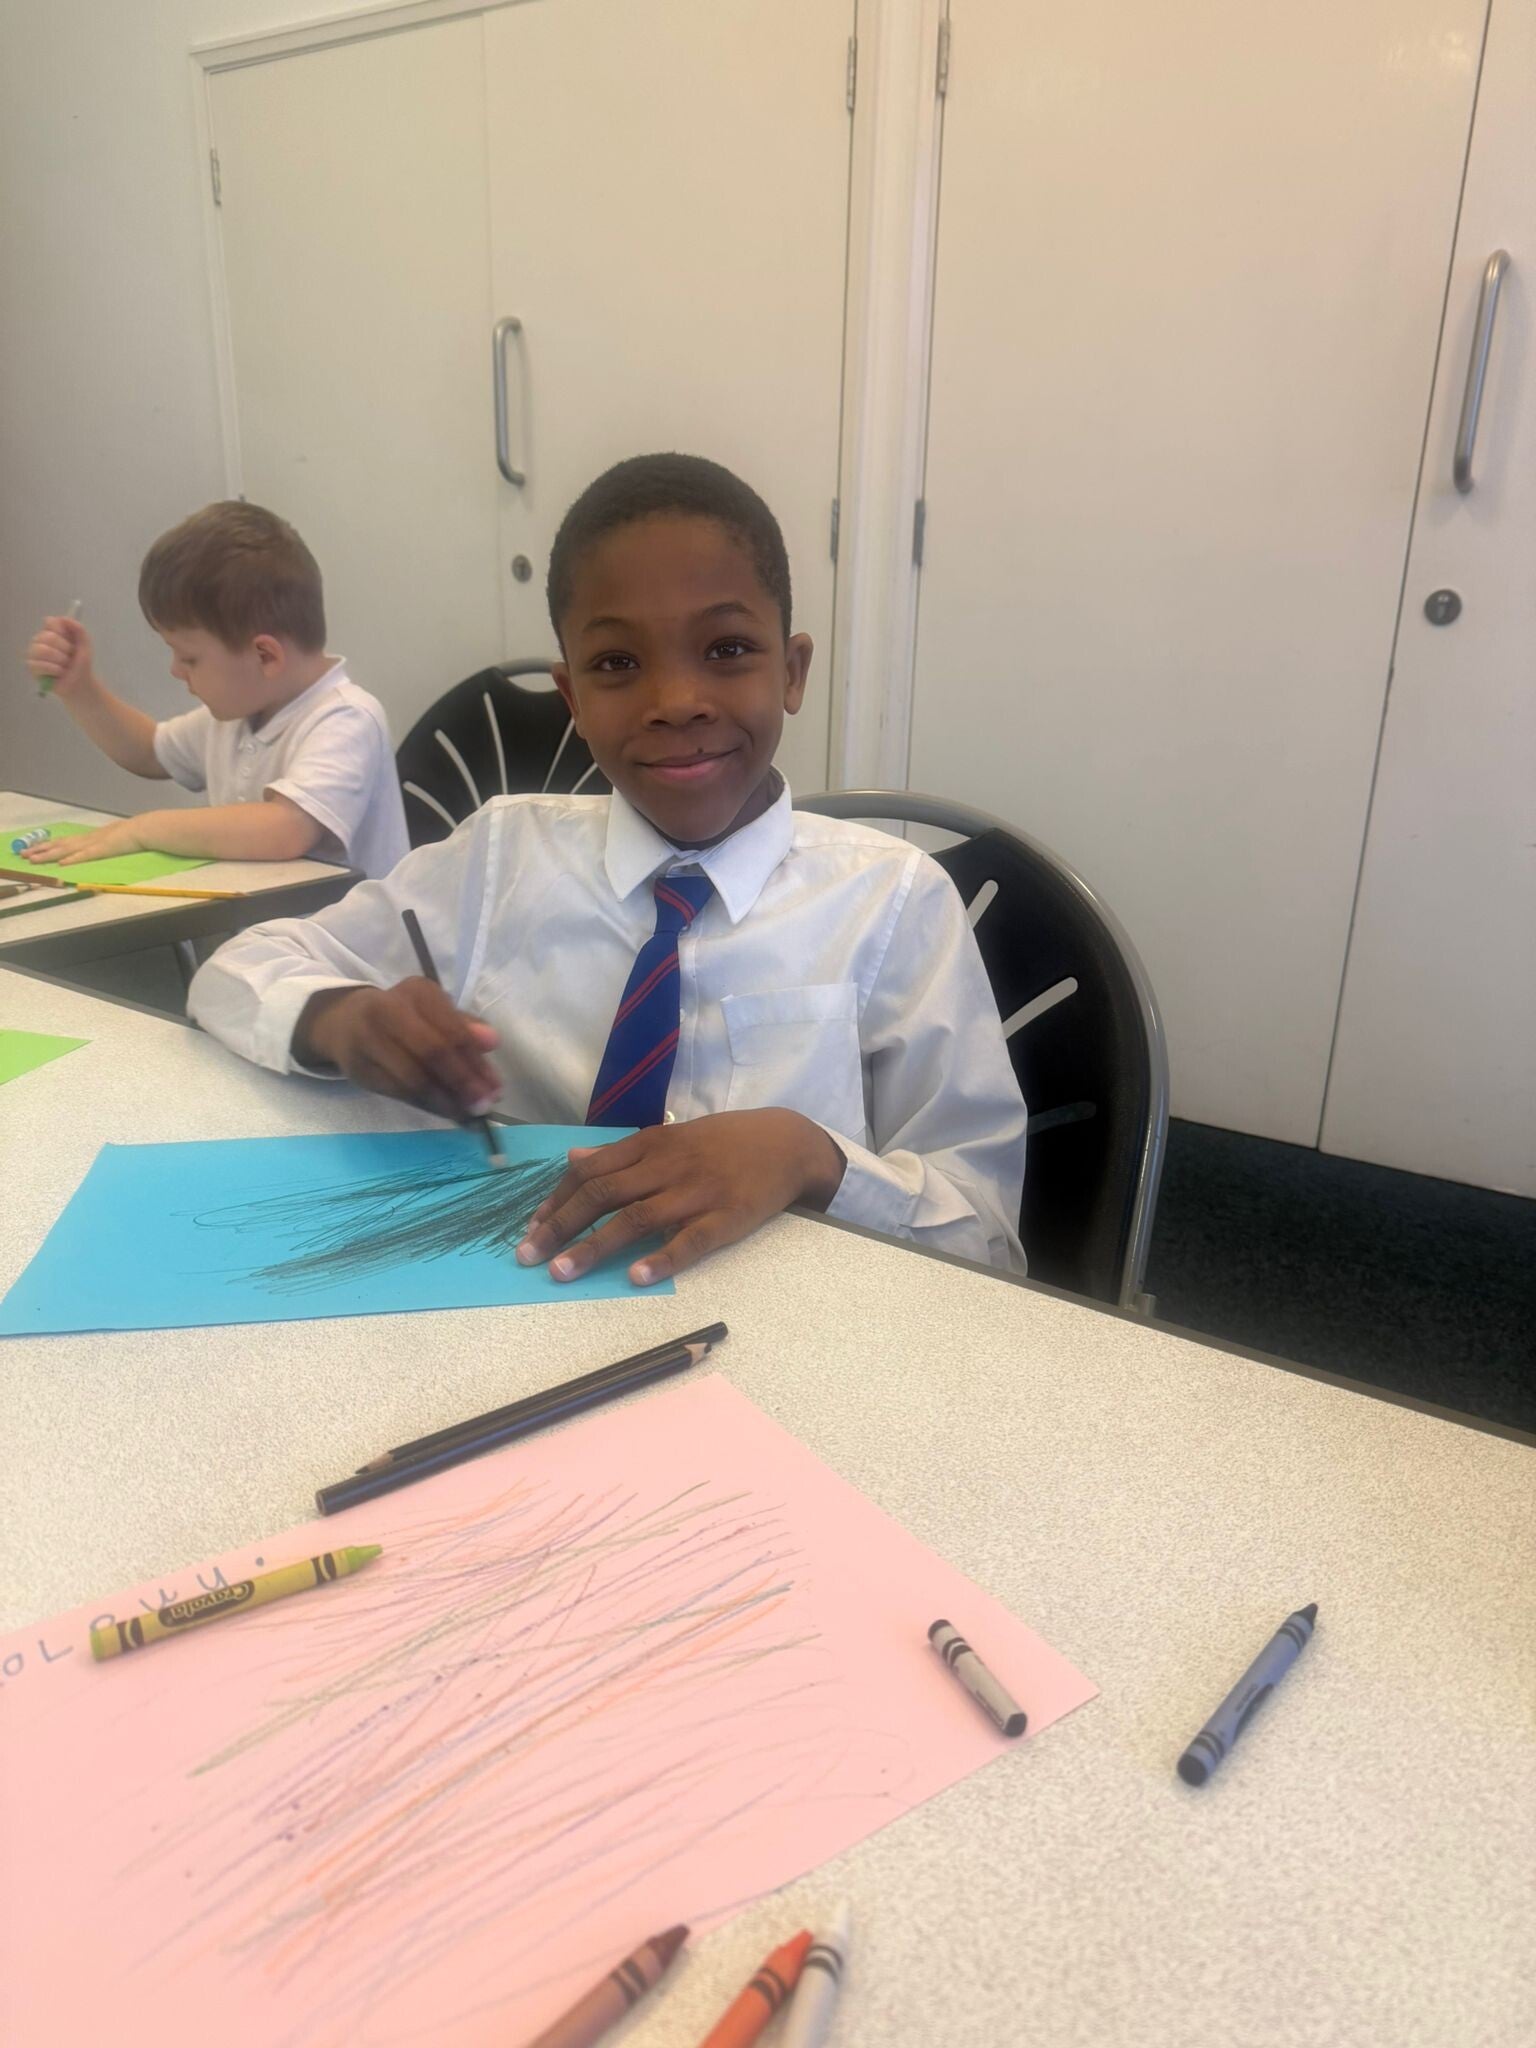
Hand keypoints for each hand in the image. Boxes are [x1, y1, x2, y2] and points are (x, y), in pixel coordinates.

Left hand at [25, 817, 144, 863]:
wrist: (147, 829)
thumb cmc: (135, 834)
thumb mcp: (115, 839)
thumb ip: (105, 844)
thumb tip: (98, 849)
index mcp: (91, 837)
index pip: (65, 842)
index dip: (48, 845)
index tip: (34, 849)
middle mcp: (88, 838)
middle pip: (60, 845)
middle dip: (41, 850)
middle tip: (23, 854)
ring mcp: (95, 843)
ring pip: (67, 849)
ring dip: (48, 854)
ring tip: (32, 858)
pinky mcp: (104, 849)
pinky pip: (86, 855)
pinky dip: (73, 859)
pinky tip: (61, 863)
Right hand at [26, 616, 94, 697]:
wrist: (80, 683)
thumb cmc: (80, 663)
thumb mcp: (85, 645)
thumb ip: (78, 629)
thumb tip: (64, 618)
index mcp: (52, 631)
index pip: (50, 622)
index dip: (62, 632)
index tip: (71, 641)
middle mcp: (40, 639)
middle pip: (48, 637)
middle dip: (65, 650)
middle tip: (70, 658)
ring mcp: (33, 652)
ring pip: (43, 651)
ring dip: (60, 661)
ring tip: (65, 666)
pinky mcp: (31, 666)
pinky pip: (39, 665)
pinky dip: (54, 670)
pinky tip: (58, 673)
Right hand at [296, 979, 500, 1120]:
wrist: (346, 1022)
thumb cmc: (404, 1015)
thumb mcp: (435, 1011)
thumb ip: (465, 1026)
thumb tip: (492, 1042)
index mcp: (417, 991)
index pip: (452, 1030)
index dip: (475, 1061)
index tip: (496, 1086)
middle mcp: (388, 1010)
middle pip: (432, 1053)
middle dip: (463, 1083)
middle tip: (484, 1105)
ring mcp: (368, 1040)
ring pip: (414, 1078)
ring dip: (446, 1101)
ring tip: (468, 1114)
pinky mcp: (359, 1070)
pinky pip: (399, 1093)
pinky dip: (427, 1106)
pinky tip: (446, 1112)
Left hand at [515, 1109, 846, 1286]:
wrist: (786, 1144)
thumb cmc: (724, 1142)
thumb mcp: (671, 1136)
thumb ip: (622, 1152)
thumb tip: (574, 1158)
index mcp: (650, 1144)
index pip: (591, 1172)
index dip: (557, 1201)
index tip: (530, 1227)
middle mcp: (666, 1166)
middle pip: (603, 1195)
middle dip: (560, 1226)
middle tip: (527, 1256)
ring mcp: (696, 1193)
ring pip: (636, 1219)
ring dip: (594, 1246)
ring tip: (562, 1272)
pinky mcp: (726, 1219)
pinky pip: (689, 1241)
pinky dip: (661, 1259)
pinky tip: (637, 1278)